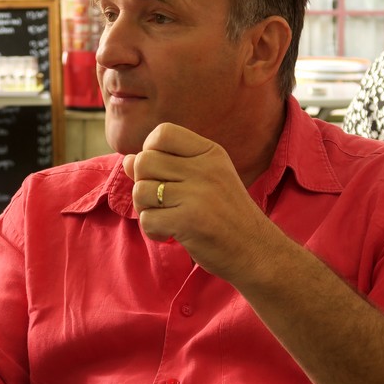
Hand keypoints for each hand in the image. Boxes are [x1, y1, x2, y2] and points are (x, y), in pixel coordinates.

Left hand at [123, 123, 270, 282]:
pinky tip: (171, 234)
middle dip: (143, 184)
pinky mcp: (188, 221)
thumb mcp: (204, 180)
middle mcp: (204, 168)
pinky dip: (153, 230)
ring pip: (141, 191)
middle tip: (162, 201)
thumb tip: (127, 159)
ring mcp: (197, 194)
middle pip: (144, 161)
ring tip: (167, 218)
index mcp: (210, 152)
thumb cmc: (226, 215)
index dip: (150, 150)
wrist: (256, 251)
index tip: (162, 172)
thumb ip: (166, 166)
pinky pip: (147, 219)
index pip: (162, 133)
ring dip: (146, 210)